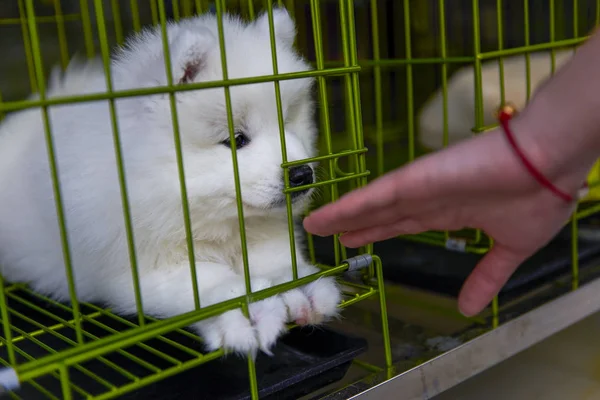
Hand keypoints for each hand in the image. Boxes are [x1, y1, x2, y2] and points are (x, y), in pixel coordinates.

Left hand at [303, 118, 588, 316]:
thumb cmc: (537, 198)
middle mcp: (428, 199)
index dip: (378, 232)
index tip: (355, 240)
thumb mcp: (509, 249)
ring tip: (314, 225)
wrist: (550, 165)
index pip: (404, 224)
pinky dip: (347, 206)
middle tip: (326, 234)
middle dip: (354, 225)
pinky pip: (374, 195)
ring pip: (371, 205)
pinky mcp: (414, 179)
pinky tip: (325, 216)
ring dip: (341, 215)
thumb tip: (468, 309)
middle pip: (381, 215)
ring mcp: (419, 188)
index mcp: (450, 211)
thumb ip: (485, 276)